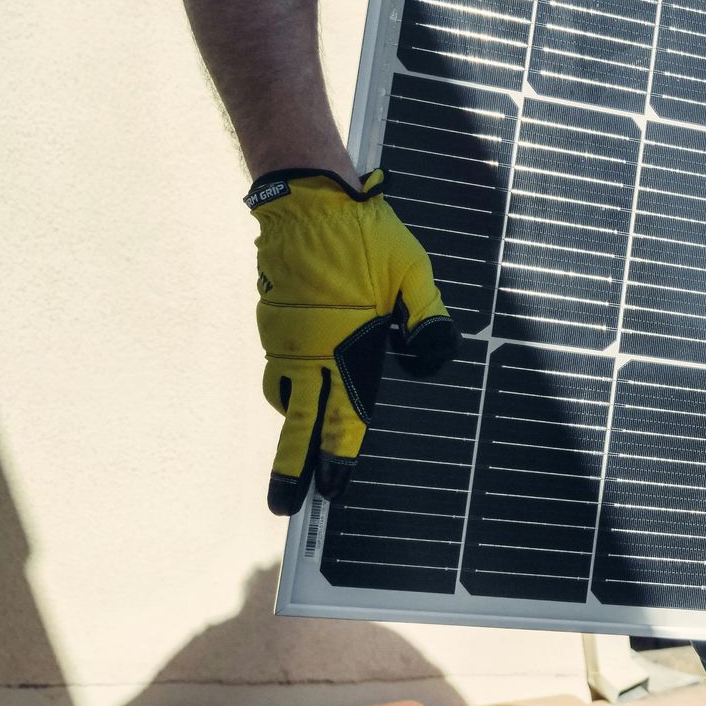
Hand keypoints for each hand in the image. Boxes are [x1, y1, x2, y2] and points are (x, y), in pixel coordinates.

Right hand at [247, 168, 457, 513]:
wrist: (306, 197)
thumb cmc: (368, 233)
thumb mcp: (412, 273)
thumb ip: (427, 319)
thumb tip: (435, 359)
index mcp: (350, 344)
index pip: (347, 415)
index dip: (341, 456)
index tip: (335, 489)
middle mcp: (312, 349)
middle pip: (301, 424)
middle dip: (293, 468)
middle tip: (286, 507)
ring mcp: (285, 337)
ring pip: (285, 397)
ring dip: (291, 427)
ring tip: (293, 462)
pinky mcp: (271, 321)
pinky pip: (278, 367)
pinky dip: (287, 387)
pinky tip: (299, 396)